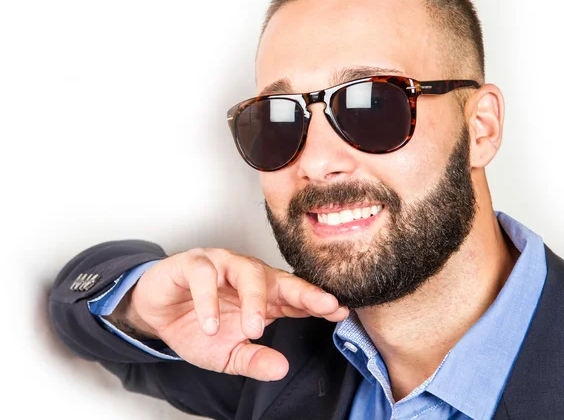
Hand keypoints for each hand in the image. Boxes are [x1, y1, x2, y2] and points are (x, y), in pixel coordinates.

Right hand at [111, 248, 348, 380]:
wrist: (156, 314)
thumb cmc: (196, 327)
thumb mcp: (226, 354)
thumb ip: (253, 359)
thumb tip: (281, 368)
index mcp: (261, 295)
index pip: (294, 296)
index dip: (316, 302)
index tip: (340, 311)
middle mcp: (246, 275)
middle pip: (279, 278)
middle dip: (304, 291)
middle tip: (323, 305)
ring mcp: (221, 265)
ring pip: (247, 271)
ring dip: (254, 299)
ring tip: (254, 328)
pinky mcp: (193, 263)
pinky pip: (205, 275)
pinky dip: (209, 299)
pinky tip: (211, 323)